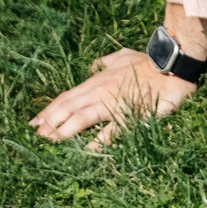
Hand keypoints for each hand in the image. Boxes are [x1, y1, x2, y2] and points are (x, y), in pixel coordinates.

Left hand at [29, 49, 196, 148]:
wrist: (171, 66)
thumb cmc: (148, 62)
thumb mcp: (122, 56)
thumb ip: (105, 63)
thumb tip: (94, 66)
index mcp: (96, 81)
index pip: (66, 96)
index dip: (50, 109)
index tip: (36, 120)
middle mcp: (99, 92)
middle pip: (68, 107)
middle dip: (50, 122)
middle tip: (35, 135)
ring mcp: (113, 103)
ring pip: (81, 117)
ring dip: (64, 130)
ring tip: (50, 142)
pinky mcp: (129, 114)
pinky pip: (111, 130)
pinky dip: (98, 140)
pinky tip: (86, 151)